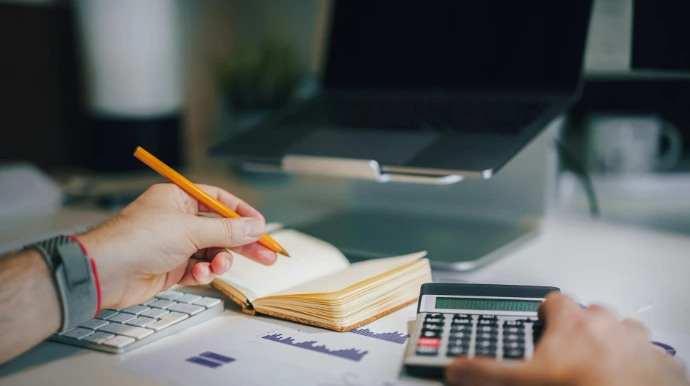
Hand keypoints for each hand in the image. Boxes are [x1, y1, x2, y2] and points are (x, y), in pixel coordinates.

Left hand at [77, 183, 276, 308]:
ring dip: (219, 260)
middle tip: (268, 255)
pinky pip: (198, 269)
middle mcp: (177, 219)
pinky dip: (203, 273)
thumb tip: (255, 227)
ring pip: (212, 251)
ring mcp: (174, 244)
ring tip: (218, 266)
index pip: (219, 201)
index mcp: (179, 198)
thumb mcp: (190, 230)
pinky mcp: (171, 268)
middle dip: (243, 243)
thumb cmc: (137, 239)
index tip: (262, 227)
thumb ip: (227, 230)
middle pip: (220, 229)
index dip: (242, 213)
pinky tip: (200, 276)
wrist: (105, 271)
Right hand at [446, 292, 688, 385]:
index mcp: (573, 323)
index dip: (545, 313)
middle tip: (566, 361)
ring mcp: (639, 343)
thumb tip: (457, 369)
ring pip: (622, 334)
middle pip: (589, 316)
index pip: (553, 300)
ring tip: (598, 374)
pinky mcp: (664, 365)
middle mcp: (608, 324)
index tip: (540, 326)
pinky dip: (639, 369)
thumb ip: (487, 373)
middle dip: (579, 333)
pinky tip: (626, 385)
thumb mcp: (525, 383)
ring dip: (611, 348)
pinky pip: (649, 359)